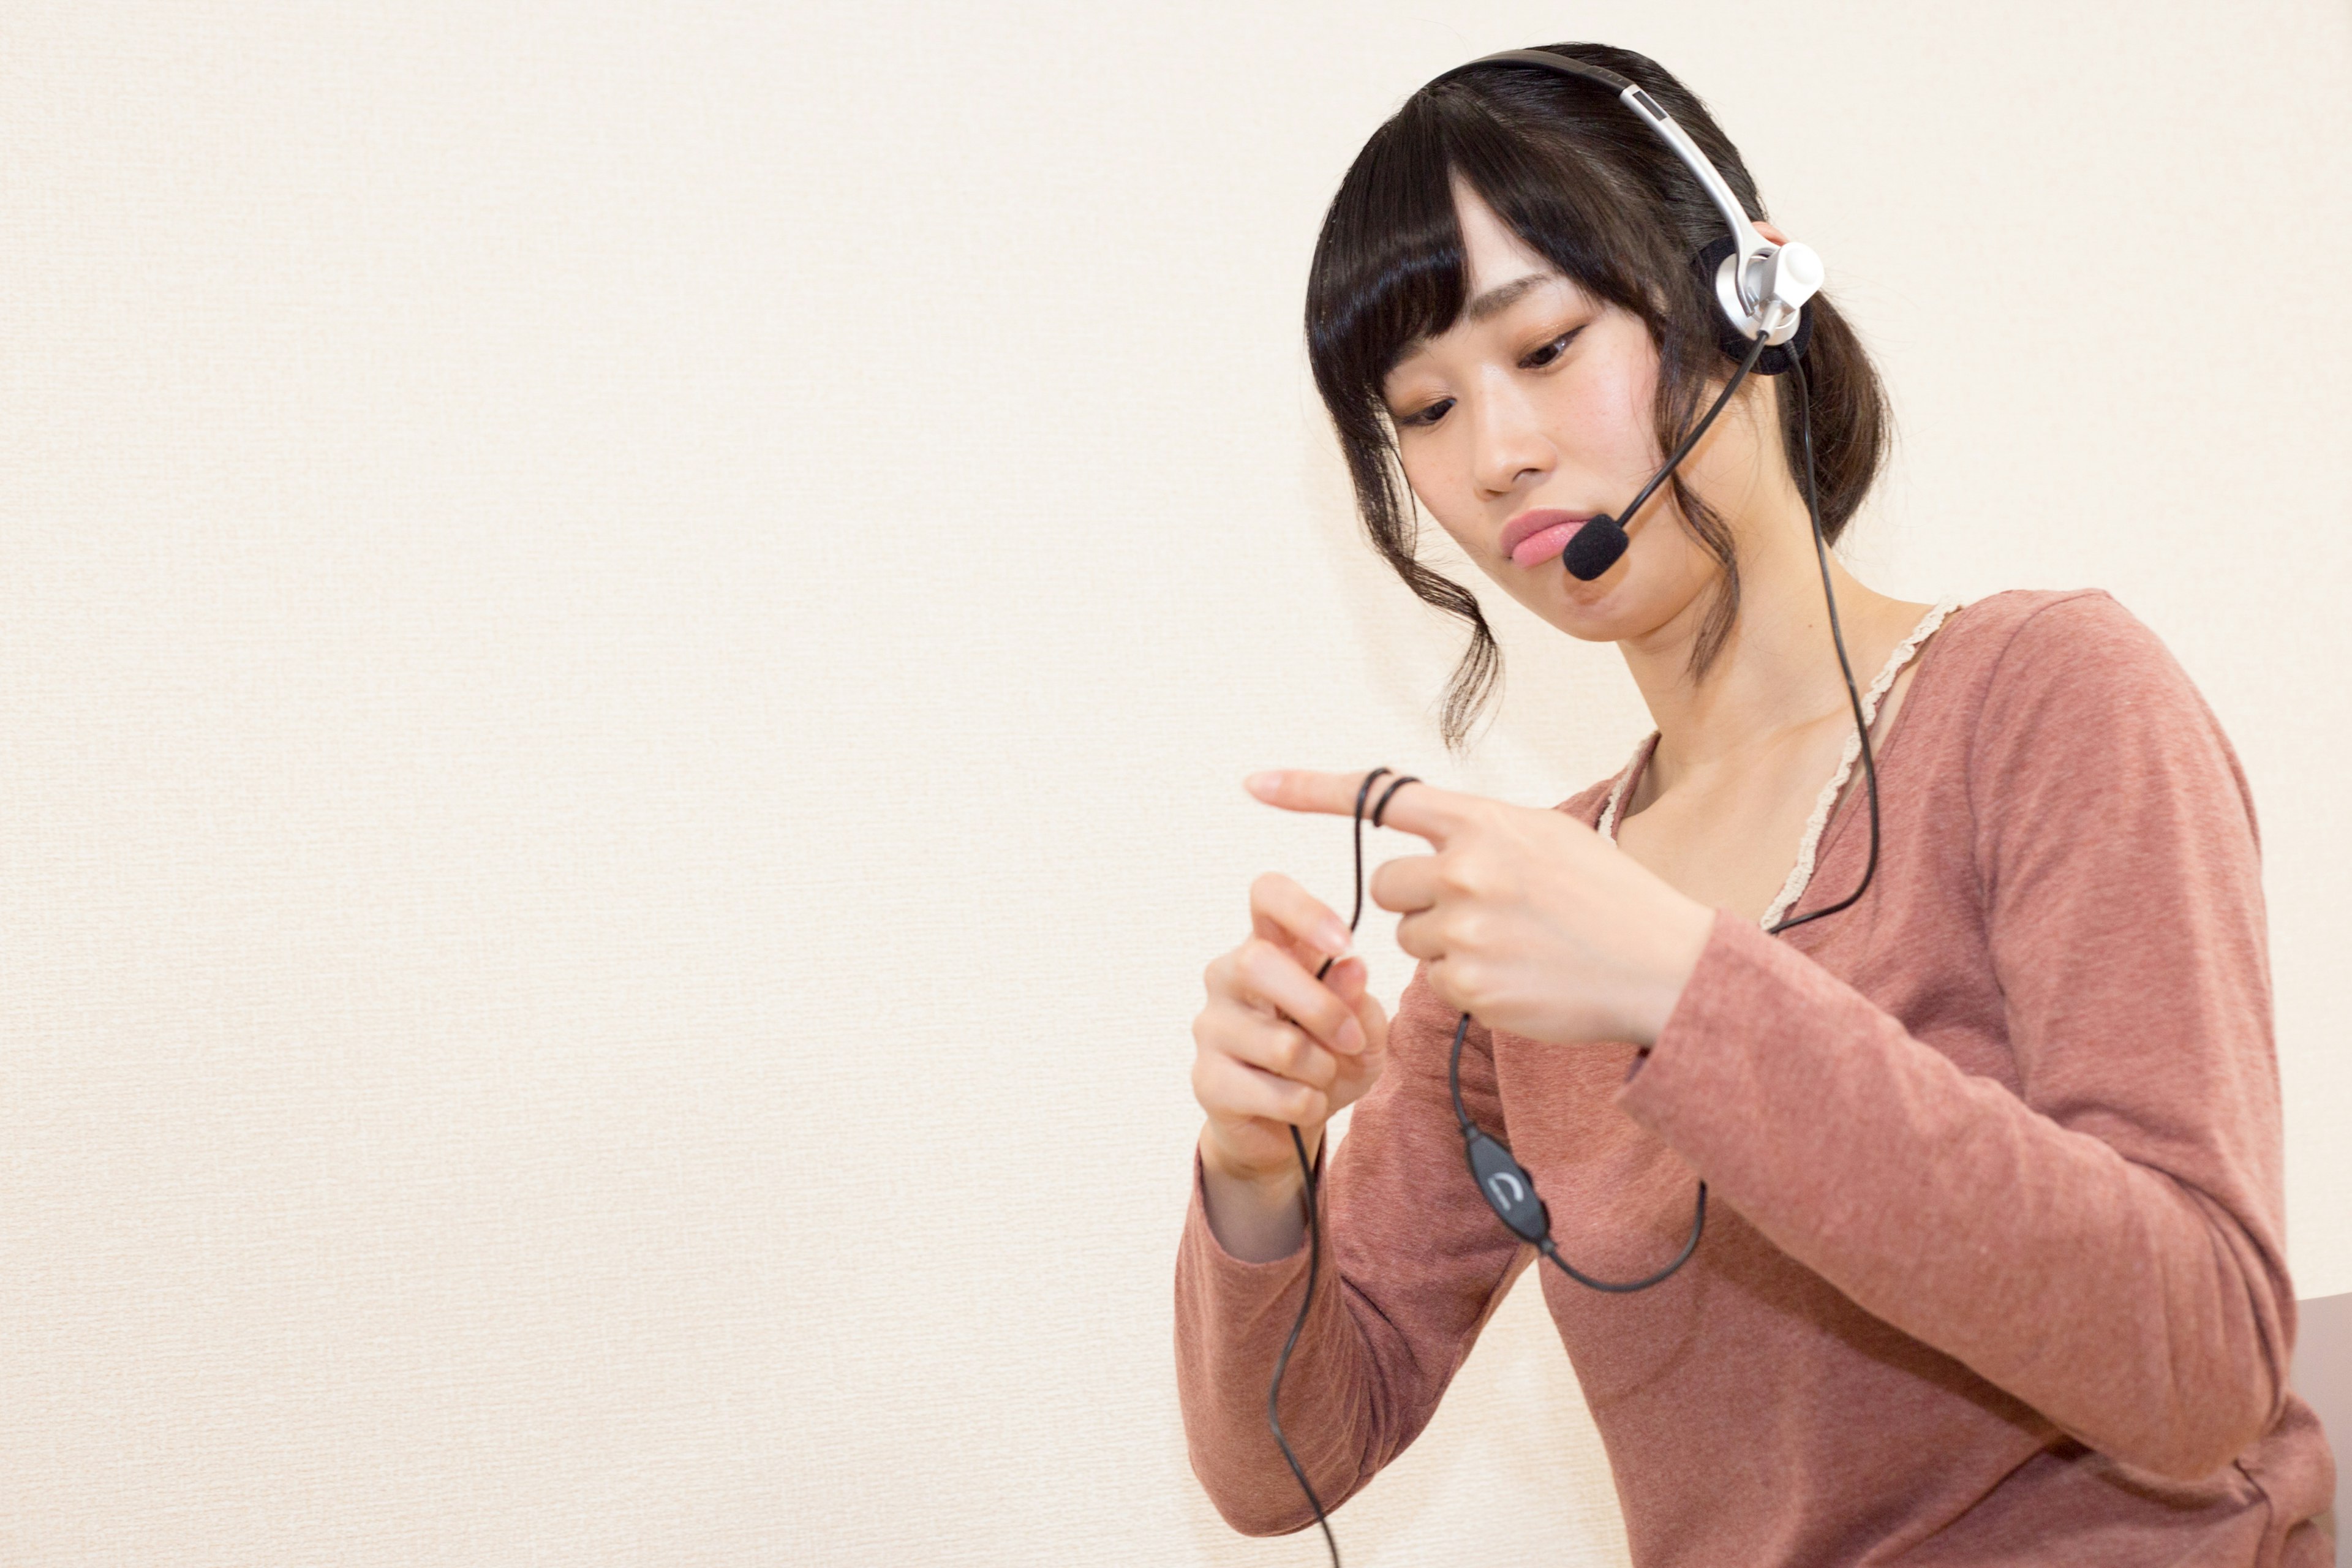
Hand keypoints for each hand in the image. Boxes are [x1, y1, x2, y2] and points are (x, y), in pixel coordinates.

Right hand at [1191, 872, 1391, 1191]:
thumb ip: (1359, 1000)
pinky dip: (1307, 1104)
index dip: (1304, 910)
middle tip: (1352, 1040)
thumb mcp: (1361, 1031)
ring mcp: (1211, 1027)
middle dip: (1321, 1008)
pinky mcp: (1207, 1080)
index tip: (1343, 943)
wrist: (1288, 1127)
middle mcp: (1228, 977)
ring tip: (1323, 1077)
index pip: (1267, 895)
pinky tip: (1304, 1103)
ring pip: (1279, 1043)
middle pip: (1256, 962)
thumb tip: (1352, 967)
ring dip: (1323, 1068)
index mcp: (1270, 947)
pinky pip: (1274, 1092)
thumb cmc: (1326, 1061)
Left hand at [1245, 769, 1714, 1046]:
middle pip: (1387, 884)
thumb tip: (1427, 840)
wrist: (1662, 966)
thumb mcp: (1547, 837)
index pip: (1379, 796)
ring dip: (1445, 943)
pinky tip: (1519, 977)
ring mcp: (1464, 930)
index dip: (1309, 790)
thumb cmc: (1609, 899)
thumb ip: (1479, 832)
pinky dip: (1467, 983)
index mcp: (1483, 820)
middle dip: (1418, 899)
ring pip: (1408, 937)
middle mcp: (1465, 869)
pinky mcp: (1469, 986)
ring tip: (1513, 945)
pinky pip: (1434, 982)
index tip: (1253, 785)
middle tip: (1482, 910)